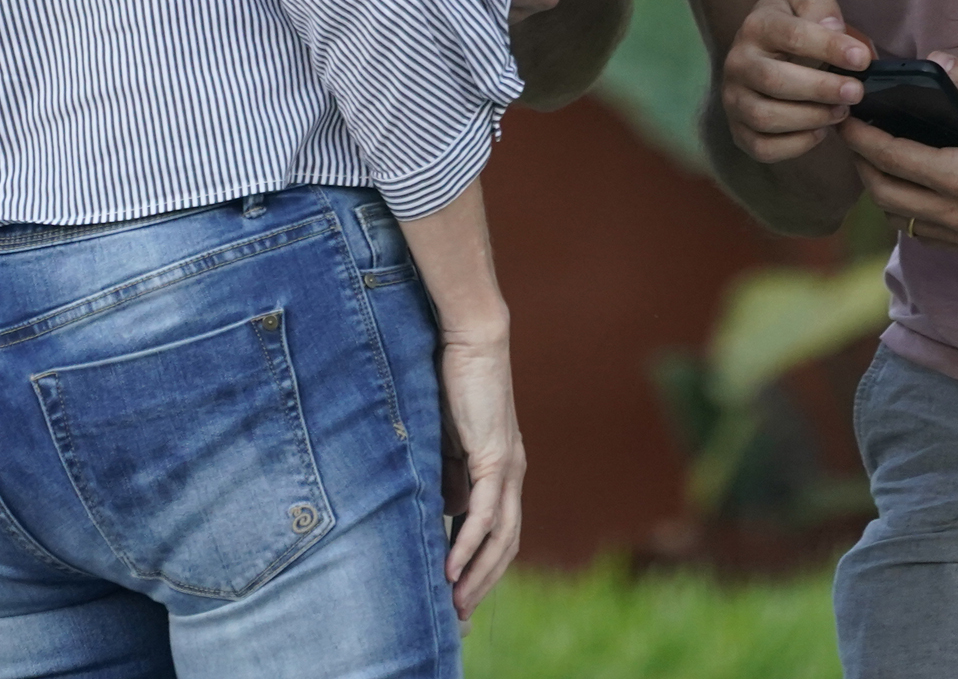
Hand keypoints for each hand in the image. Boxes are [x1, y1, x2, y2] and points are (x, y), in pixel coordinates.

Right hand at [435, 326, 523, 622]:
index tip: (460, 602)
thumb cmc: (455, 382)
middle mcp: (512, 475)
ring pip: (501, 536)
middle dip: (482, 585)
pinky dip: (469, 542)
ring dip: (477, 574)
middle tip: (458, 618)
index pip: (497, 534)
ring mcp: (507, 467)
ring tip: (455, 603)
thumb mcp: (446, 441)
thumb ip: (449, 475)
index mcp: (502, 473)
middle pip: (506, 546)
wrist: (472, 340)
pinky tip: (452, 565)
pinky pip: (484, 512)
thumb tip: (446, 511)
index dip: (481, 571)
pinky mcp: (494, 456)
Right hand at [720, 0, 872, 163]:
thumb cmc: (795, 24)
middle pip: (775, 81)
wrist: (765, 51)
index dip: (829, 48)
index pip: (792, 36)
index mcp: (756, 26)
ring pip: (766, 117)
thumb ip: (820, 6)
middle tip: (856, 92)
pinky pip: (763, 148)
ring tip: (841, 111)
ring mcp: (733, 99)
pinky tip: (820, 131)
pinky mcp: (738, 130)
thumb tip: (832, 28)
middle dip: (821, 89)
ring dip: (811, 118)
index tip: (862, 59)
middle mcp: (737, 63)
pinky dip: (796, 145)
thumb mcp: (808, 0)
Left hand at [839, 56, 957, 254]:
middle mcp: (957, 214)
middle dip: (861, 166)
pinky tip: (911, 188)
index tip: (846, 119)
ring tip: (878, 161)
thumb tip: (935, 62)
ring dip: (881, 192)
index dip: (861, 139)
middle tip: (854, 139)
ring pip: (901, 221)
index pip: (891, 159)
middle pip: (884, 195)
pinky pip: (925, 235)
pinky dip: (906, 213)